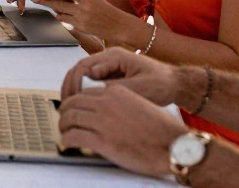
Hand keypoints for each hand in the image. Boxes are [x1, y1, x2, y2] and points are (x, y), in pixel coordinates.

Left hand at [36, 0, 141, 45]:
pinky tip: (59, 14)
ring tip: (48, 5)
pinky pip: (67, 21)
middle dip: (48, 1)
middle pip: (61, 4)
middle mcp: (84, 7)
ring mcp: (82, 19)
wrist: (118, 26)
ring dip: (54, 10)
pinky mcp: (81, 28)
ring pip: (61, 14)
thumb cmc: (105, 10)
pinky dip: (62, 17)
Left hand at [58, 85, 186, 177]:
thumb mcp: (139, 105)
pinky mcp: (101, 140)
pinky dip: (66, 140)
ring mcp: (102, 121)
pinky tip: (67, 143)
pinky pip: (73, 136)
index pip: (84, 92)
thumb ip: (120, 104)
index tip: (73, 109)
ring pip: (69, 118)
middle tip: (64, 120)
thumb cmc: (163, 130)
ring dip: (63, 126)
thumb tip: (106, 111)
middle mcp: (106, 103)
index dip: (75, 101)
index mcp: (116, 92)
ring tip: (64, 132)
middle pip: (72, 102)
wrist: (174, 146)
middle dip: (65, 111)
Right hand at [60, 47, 182, 104]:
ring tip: (70, 106)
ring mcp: (108, 67)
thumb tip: (94, 92)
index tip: (74, 100)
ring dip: (74, 89)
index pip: (85, 66)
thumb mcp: (140, 88)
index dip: (76, 83)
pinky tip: (81, 105)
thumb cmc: (161, 83)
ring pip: (82, 75)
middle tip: (66, 104)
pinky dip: (83, 92)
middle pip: (79, 68)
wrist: (174, 84)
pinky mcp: (110, 76)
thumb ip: (117, 88)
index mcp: (114, 56)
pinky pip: (90, 82)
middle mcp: (108, 59)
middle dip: (70, 85)